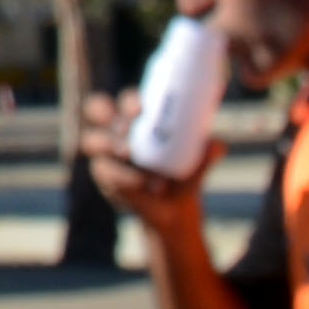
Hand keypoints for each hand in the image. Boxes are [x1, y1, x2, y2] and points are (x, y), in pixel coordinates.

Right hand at [74, 89, 209, 222]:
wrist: (174, 209)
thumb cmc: (184, 176)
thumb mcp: (197, 165)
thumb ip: (206, 156)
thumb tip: (216, 145)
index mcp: (139, 119)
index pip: (126, 99)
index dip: (129, 101)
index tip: (142, 110)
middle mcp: (117, 130)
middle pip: (96, 108)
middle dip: (105, 113)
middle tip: (126, 128)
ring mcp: (106, 152)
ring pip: (91, 140)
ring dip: (109, 145)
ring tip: (130, 155)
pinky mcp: (103, 175)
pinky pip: (102, 170)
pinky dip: (121, 176)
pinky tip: (139, 183)